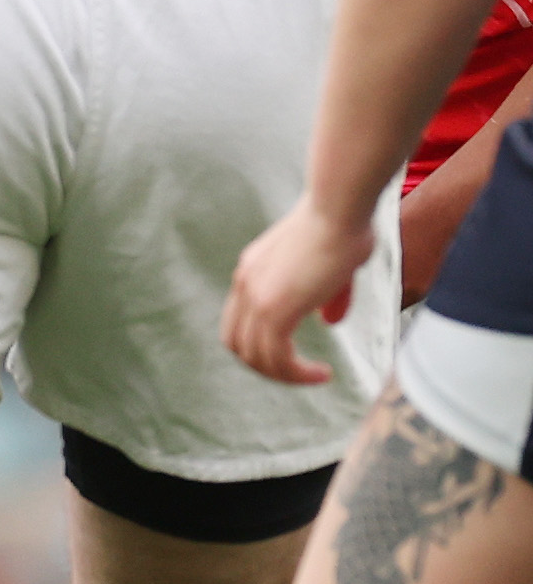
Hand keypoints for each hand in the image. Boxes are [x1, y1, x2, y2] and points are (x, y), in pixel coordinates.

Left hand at [225, 193, 381, 388]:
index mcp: (252, 272)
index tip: (293, 354)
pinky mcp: (274, 306)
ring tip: (317, 376)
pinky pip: (276, 356)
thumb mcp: (333, 265)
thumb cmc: (346, 226)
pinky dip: (296, 373)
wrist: (338, 206)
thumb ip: (328, 295)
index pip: (239, 322)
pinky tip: (323, 374)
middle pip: (237, 344)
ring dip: (286, 375)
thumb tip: (328, 322)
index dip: (260, 345)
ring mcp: (256, 296)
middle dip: (268, 366)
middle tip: (302, 373)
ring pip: (255, 356)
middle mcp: (246, 284)